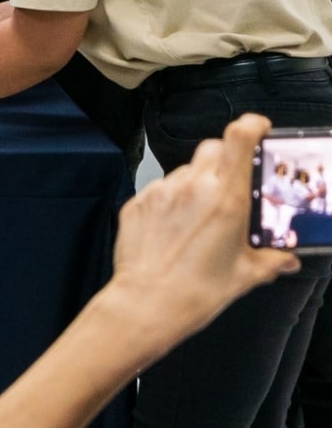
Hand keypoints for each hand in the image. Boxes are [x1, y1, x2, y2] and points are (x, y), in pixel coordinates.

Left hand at [99, 113, 297, 351]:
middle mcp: (192, 186)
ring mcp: (161, 191)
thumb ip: (273, 259)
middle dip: (227, 158)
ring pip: (185, 170)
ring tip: (203, 217)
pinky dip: (172, 201)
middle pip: (212, 148)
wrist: (147, 302)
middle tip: (235, 182)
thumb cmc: (198, 290)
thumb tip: (289, 257)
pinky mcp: (137, 201)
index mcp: (226, 198)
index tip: (259, 127)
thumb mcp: (247, 274)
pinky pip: (160, 190)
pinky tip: (177, 228)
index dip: (251, 125)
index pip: (238, 138)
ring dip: (198, 183)